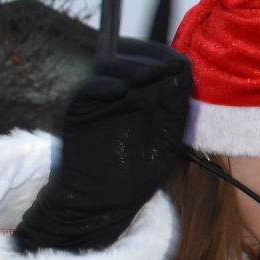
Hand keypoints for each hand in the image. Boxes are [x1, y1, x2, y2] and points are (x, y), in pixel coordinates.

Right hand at [13, 39, 191, 252]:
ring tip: (147, 74)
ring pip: (110, 66)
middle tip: (163, 65)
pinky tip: (120, 88)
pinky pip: (89, 89)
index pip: (157, 64)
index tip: (180, 65)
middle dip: (150, 57)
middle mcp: (123, 92)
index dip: (168, 60)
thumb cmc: (136, 176)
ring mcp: (99, 98)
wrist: (100, 202)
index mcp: (147, 96)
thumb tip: (181, 75)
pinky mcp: (78, 108)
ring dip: (130, 66)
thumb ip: (174, 111)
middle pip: (133, 57)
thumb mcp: (165, 143)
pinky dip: (103, 85)